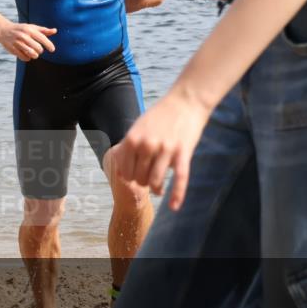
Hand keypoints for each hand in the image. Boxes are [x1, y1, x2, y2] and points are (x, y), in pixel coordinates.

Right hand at [0, 22, 56, 60]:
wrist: (3, 30)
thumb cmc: (21, 29)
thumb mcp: (32, 27)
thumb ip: (43, 30)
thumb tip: (55, 31)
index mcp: (30, 30)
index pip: (42, 38)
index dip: (49, 45)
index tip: (52, 50)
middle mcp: (24, 36)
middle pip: (38, 48)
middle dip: (40, 50)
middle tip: (38, 49)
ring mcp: (18, 43)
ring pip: (32, 54)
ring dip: (35, 55)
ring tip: (33, 53)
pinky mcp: (13, 50)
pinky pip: (25, 58)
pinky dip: (27, 58)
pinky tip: (26, 54)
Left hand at [109, 92, 211, 210]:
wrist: (186, 100)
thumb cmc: (161, 114)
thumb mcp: (139, 126)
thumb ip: (130, 146)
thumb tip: (120, 169)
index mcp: (133, 139)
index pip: (125, 171)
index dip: (129, 177)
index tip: (134, 177)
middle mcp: (147, 145)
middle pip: (140, 178)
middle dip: (143, 182)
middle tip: (148, 179)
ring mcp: (166, 150)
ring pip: (156, 181)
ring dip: (156, 188)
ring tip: (158, 189)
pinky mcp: (183, 153)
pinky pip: (179, 179)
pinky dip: (177, 195)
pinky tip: (174, 207)